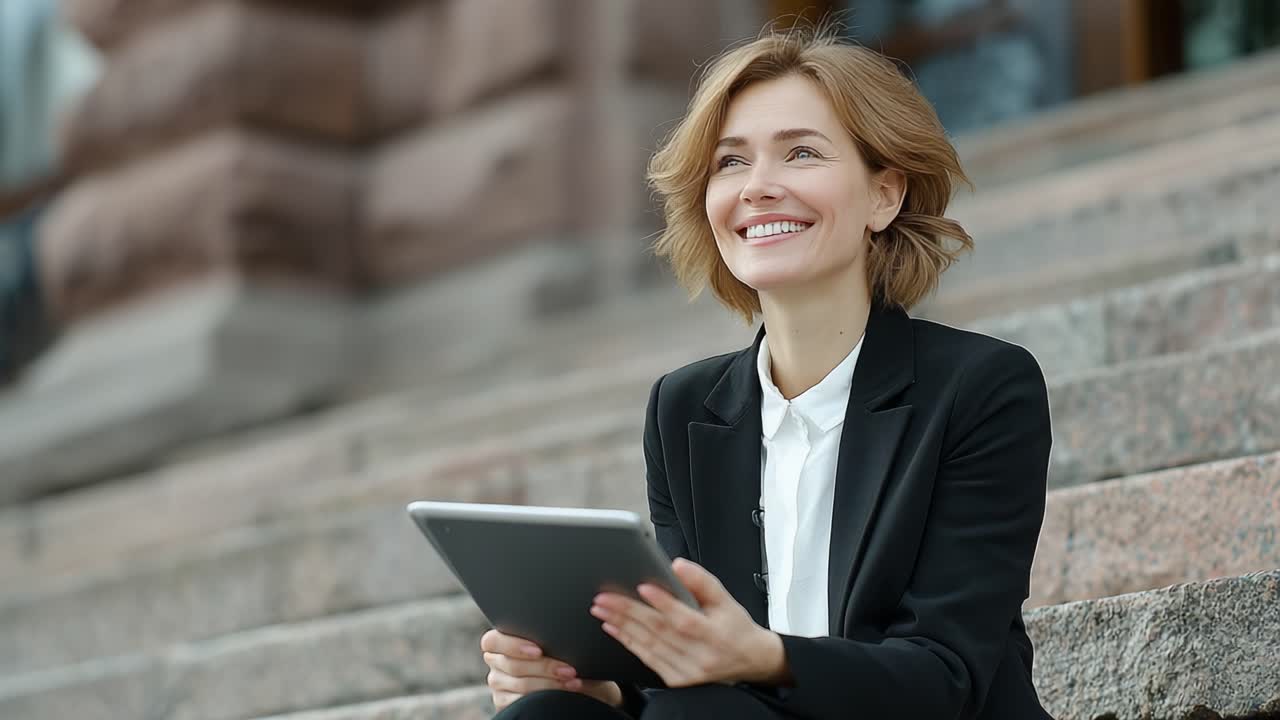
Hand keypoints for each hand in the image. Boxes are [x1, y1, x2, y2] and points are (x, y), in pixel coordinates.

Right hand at [480, 629, 623, 710]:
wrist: (574, 680)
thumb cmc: (563, 655)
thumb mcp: (556, 641)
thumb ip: (553, 632)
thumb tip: (571, 618)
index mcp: (502, 641)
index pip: (493, 641)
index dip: (513, 646)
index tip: (539, 651)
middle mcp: (496, 661)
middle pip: (512, 665)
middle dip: (545, 667)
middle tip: (569, 670)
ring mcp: (499, 683)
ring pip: (520, 684)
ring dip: (550, 683)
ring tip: (572, 681)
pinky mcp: (504, 702)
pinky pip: (521, 702)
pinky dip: (545, 698)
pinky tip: (564, 693)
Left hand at [590, 557, 790, 687]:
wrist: (748, 660)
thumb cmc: (734, 626)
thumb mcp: (726, 599)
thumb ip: (702, 581)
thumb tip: (677, 565)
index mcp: (715, 634)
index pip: (685, 619)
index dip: (663, 602)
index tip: (642, 586)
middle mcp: (701, 656)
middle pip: (659, 631)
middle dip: (628, 612)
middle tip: (605, 597)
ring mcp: (687, 672)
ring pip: (649, 646)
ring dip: (622, 626)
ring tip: (602, 609)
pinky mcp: (676, 680)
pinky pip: (647, 659)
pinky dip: (628, 642)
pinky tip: (613, 628)